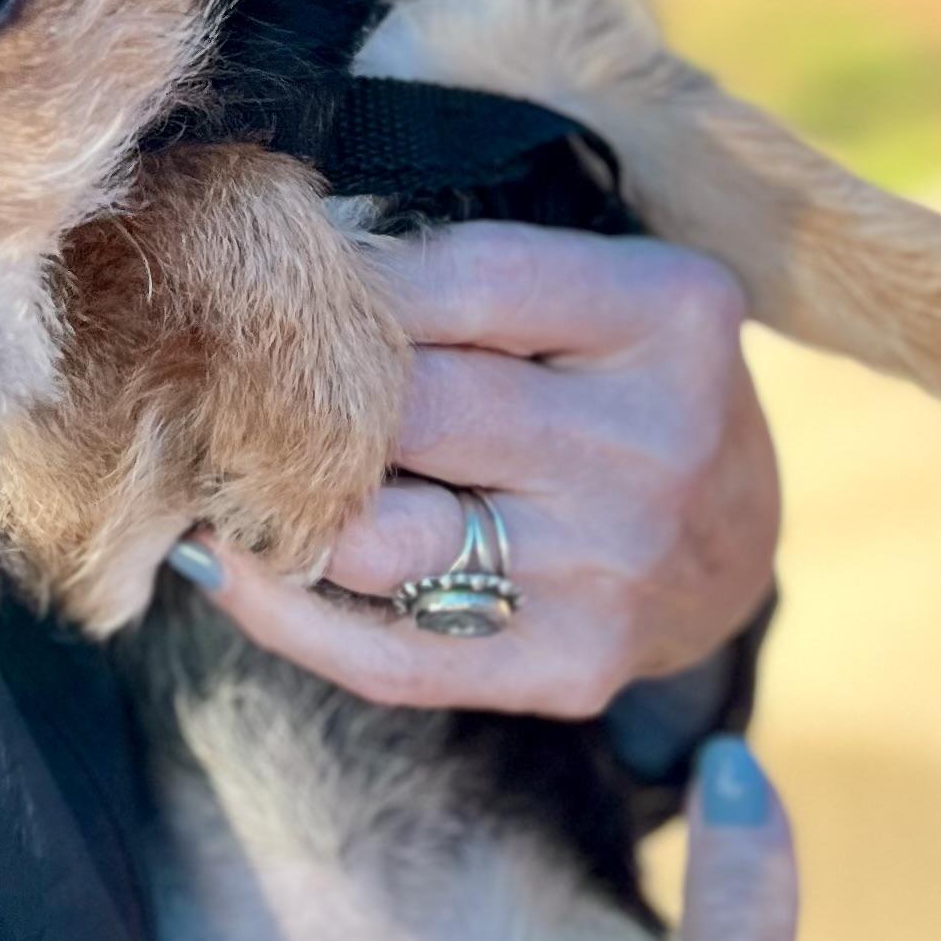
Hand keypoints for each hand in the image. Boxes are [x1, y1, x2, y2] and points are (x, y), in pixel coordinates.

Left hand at [171, 228, 778, 716]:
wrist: (726, 547)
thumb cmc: (615, 389)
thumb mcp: (589, 295)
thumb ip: (460, 274)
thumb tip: (278, 275)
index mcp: (667, 315)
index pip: (461, 280)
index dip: (343, 284)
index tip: (270, 283)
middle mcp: (654, 444)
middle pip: (411, 411)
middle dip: (297, 398)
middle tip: (214, 381)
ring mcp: (614, 568)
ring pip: (377, 540)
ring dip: (275, 508)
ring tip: (217, 471)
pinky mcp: (570, 666)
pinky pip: (383, 655)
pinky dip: (280, 612)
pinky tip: (226, 563)